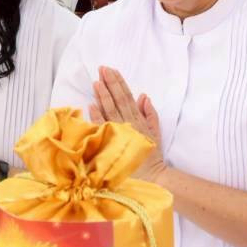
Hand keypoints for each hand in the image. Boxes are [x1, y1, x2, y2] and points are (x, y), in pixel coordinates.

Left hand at [90, 66, 166, 181]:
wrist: (152, 177)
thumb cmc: (151, 157)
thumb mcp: (156, 133)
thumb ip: (151, 114)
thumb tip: (143, 96)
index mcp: (138, 120)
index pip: (127, 97)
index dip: (118, 83)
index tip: (111, 70)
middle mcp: (129, 123)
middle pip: (117, 100)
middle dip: (109, 83)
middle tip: (102, 69)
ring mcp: (120, 132)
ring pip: (109, 110)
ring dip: (102, 95)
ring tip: (96, 82)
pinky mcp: (112, 144)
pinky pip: (103, 127)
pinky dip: (97, 115)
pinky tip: (90, 104)